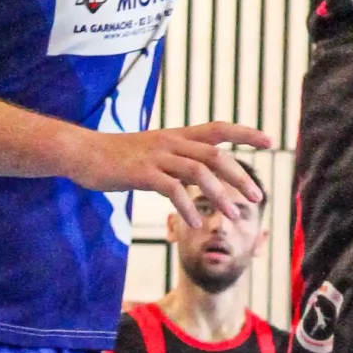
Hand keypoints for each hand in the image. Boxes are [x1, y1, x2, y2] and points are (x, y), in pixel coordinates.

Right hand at [62, 120, 270, 228]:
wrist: (82, 153)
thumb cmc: (119, 156)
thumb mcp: (154, 152)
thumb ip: (179, 159)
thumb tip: (202, 172)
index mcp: (177, 136)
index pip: (218, 128)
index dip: (245, 133)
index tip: (270, 141)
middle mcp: (171, 142)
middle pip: (215, 154)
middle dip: (240, 176)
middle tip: (258, 198)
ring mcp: (156, 156)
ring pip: (198, 172)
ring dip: (220, 196)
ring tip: (233, 217)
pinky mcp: (140, 173)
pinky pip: (171, 189)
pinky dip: (186, 207)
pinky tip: (195, 224)